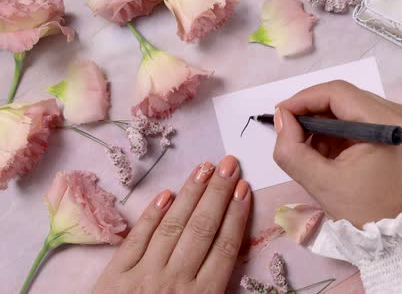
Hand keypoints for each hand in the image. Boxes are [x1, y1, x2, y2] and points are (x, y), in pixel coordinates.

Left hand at [93, 155, 250, 293]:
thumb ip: (219, 290)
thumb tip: (234, 258)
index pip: (225, 247)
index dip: (236, 215)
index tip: (244, 188)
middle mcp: (175, 280)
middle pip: (203, 228)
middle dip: (218, 193)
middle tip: (230, 163)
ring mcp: (143, 275)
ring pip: (173, 226)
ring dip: (191, 195)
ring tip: (205, 168)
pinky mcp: (115, 275)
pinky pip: (137, 239)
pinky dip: (151, 215)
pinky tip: (166, 194)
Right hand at [273, 81, 401, 227]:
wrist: (399, 235)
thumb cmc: (364, 211)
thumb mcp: (320, 182)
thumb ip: (292, 149)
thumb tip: (281, 117)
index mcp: (386, 122)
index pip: (337, 93)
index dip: (304, 99)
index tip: (281, 114)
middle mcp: (399, 113)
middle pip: (344, 97)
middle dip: (313, 112)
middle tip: (290, 132)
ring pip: (350, 107)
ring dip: (325, 123)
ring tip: (310, 149)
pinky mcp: (399, 131)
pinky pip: (360, 119)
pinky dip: (339, 131)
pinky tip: (328, 152)